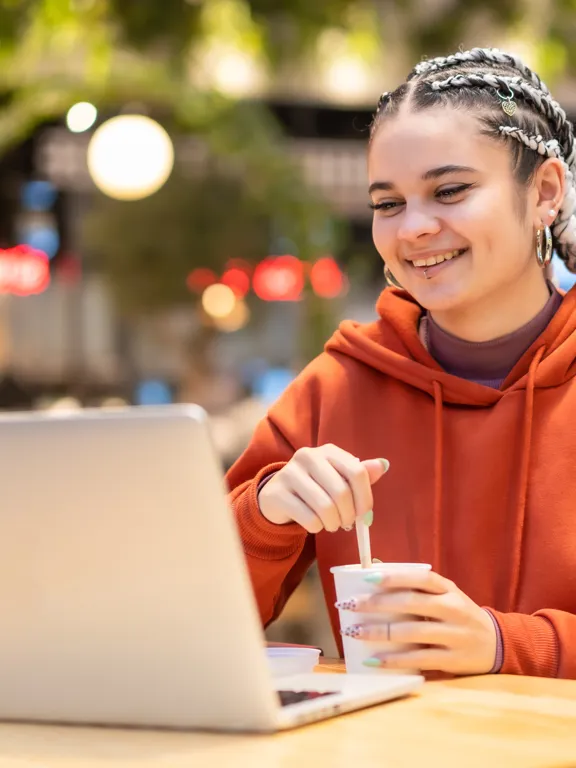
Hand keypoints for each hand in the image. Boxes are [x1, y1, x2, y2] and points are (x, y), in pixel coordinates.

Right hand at [258, 444, 388, 532]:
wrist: (277, 496)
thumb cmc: (315, 488)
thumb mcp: (338, 479)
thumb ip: (358, 475)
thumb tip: (383, 465)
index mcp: (328, 451)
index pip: (356, 472)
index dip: (365, 497)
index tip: (365, 515)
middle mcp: (308, 456)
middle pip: (341, 492)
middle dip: (348, 515)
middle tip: (346, 524)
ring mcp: (290, 473)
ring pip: (325, 507)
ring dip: (333, 524)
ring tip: (332, 524)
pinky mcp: (277, 493)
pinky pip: (309, 518)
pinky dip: (317, 528)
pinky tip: (314, 523)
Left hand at [338, 570, 496, 675]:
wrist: (496, 643)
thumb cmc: (459, 614)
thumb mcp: (446, 595)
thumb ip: (418, 587)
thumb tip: (376, 571)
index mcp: (448, 590)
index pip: (420, 578)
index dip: (394, 577)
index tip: (367, 577)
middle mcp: (453, 609)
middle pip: (411, 603)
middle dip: (376, 604)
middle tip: (349, 604)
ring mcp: (454, 635)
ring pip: (411, 632)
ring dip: (379, 632)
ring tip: (354, 631)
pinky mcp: (453, 660)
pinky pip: (419, 659)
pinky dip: (394, 660)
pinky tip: (373, 660)